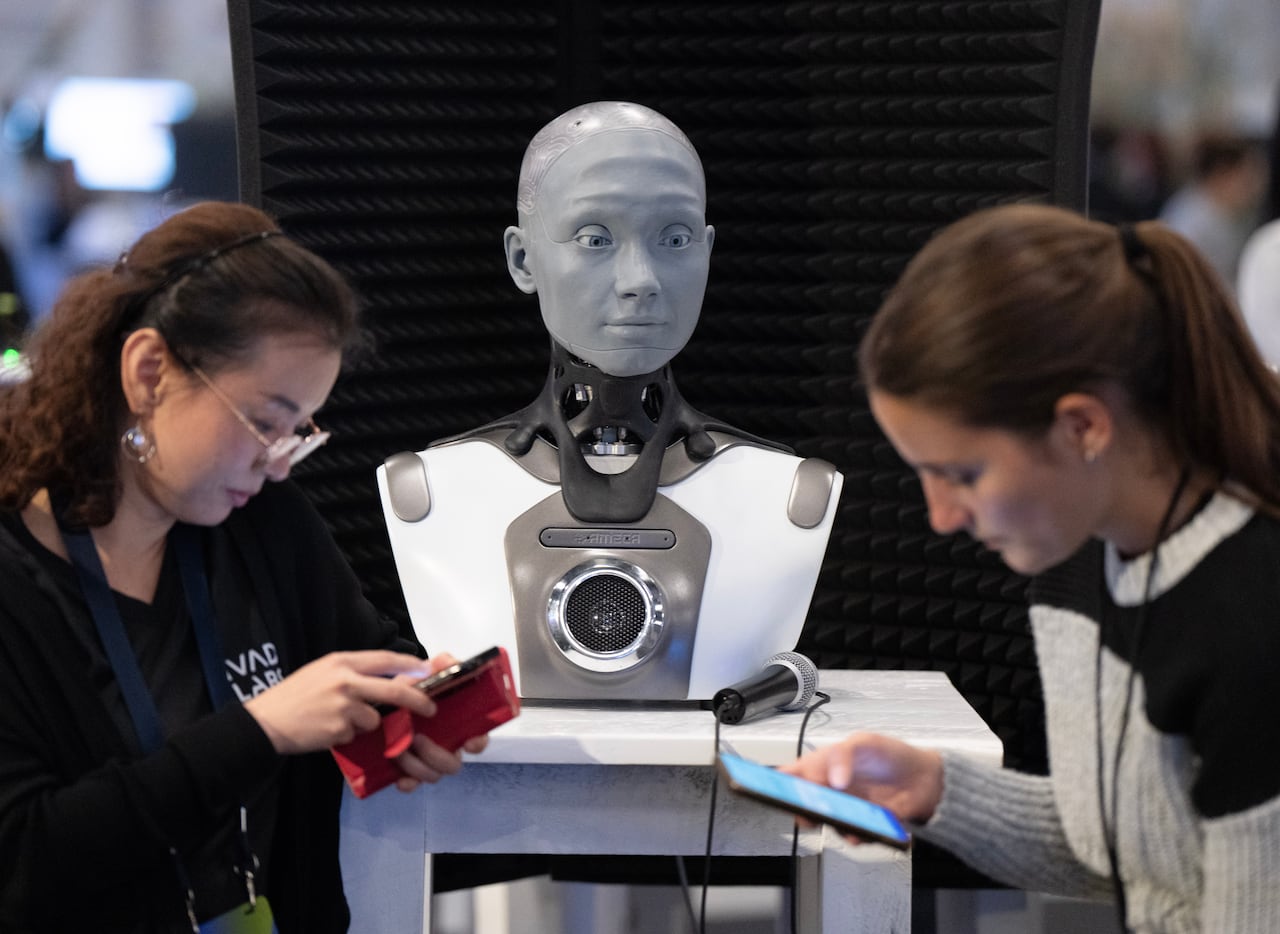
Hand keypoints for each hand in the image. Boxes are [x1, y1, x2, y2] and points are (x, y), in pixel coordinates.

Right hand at [244, 650, 439, 754]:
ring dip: (364, 724)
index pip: (385, 659)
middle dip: (417, 699)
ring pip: (374, 718)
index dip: (410, 664)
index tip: (426, 670)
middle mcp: (345, 681)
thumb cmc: (293, 695)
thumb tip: (385, 679)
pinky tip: (325, 730)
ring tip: (336, 720)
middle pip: (394, 689)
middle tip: (430, 708)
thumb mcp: (321, 671)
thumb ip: (351, 673)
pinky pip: (355, 735)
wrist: (265, 722)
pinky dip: (346, 737)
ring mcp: (343, 706)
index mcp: (341, 662)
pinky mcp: (339, 729)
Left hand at [389, 651, 492, 791]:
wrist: (385, 701)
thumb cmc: (413, 690)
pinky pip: (413, 784)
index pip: (479, 738)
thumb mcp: (426, 673)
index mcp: (458, 724)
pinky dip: (407, 782)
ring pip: (433, 774)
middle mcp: (447, 744)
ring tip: (399, 750)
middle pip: (454, 763)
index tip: (469, 742)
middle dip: (437, 755)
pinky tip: (399, 778)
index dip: (477, 742)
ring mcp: (428, 759)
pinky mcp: (409, 770)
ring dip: (417, 766)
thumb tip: (446, 662)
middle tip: (419, 740)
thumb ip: (441, 665)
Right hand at [778, 731, 943, 826]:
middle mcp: (830, 790)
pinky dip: (855, 835)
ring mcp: (846, 809)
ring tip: (841, 818)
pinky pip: (851, 837)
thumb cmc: (890, 755)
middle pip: (802, 804)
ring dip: (831, 822)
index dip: (776, 782)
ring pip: (826, 823)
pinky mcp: (863, 826)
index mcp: (823, 766)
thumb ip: (844, 754)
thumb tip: (832, 778)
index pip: (791, 774)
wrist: (923, 778)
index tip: (771, 788)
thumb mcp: (864, 742)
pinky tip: (862, 829)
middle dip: (800, 808)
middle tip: (807, 807)